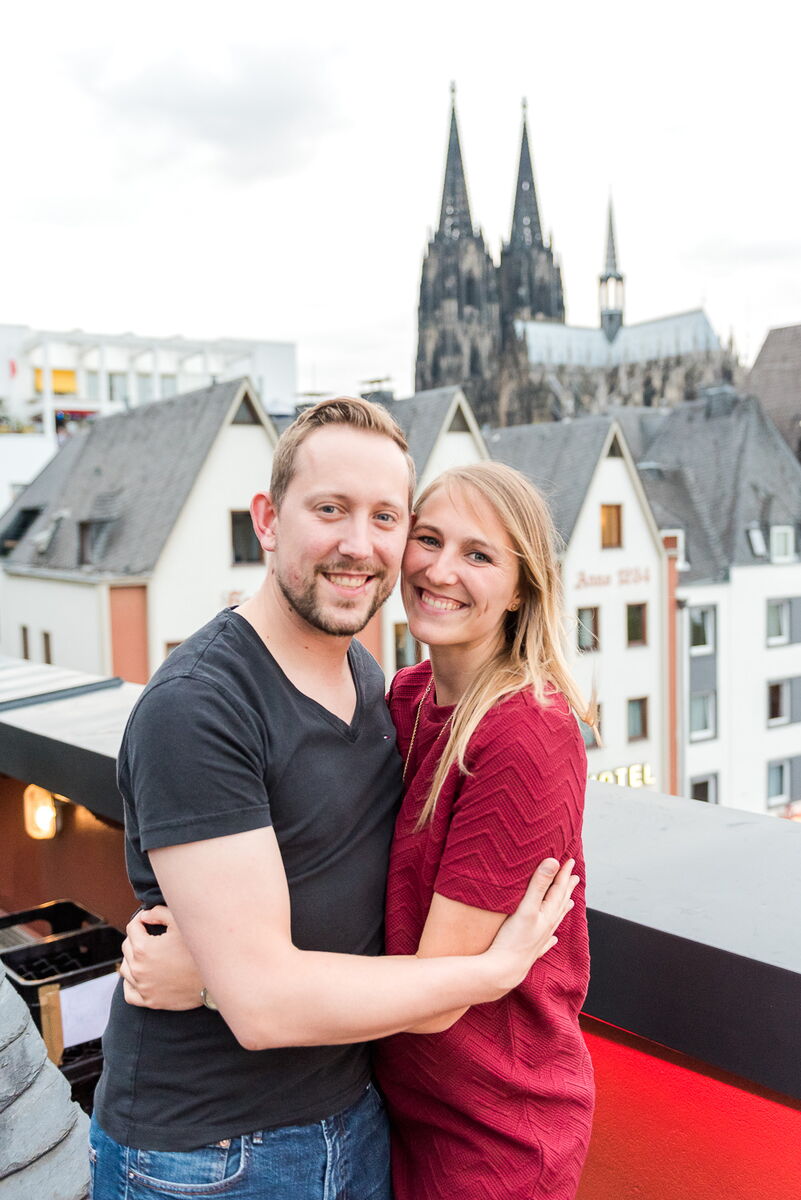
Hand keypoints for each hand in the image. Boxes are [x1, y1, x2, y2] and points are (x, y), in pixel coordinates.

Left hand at [120, 905, 203, 1009]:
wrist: (214, 978)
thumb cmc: (197, 948)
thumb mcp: (180, 923)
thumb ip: (158, 913)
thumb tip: (144, 916)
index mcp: (143, 948)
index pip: (132, 928)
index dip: (140, 919)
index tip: (148, 919)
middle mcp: (138, 969)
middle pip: (126, 947)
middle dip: (136, 937)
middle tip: (150, 934)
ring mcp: (143, 987)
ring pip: (125, 969)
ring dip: (131, 958)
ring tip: (145, 953)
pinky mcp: (150, 1001)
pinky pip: (129, 993)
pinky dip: (130, 983)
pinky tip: (139, 976)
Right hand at [484, 858, 578, 995]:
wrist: (503, 971)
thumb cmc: (513, 939)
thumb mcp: (526, 907)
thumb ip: (539, 884)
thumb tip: (554, 862)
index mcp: (547, 914)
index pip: (558, 889)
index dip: (563, 874)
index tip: (570, 860)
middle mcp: (547, 926)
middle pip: (560, 903)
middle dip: (566, 888)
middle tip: (575, 877)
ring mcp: (539, 940)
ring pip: (555, 921)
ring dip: (562, 909)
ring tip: (570, 902)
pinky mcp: (531, 951)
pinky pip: (546, 942)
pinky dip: (551, 937)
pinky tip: (553, 938)